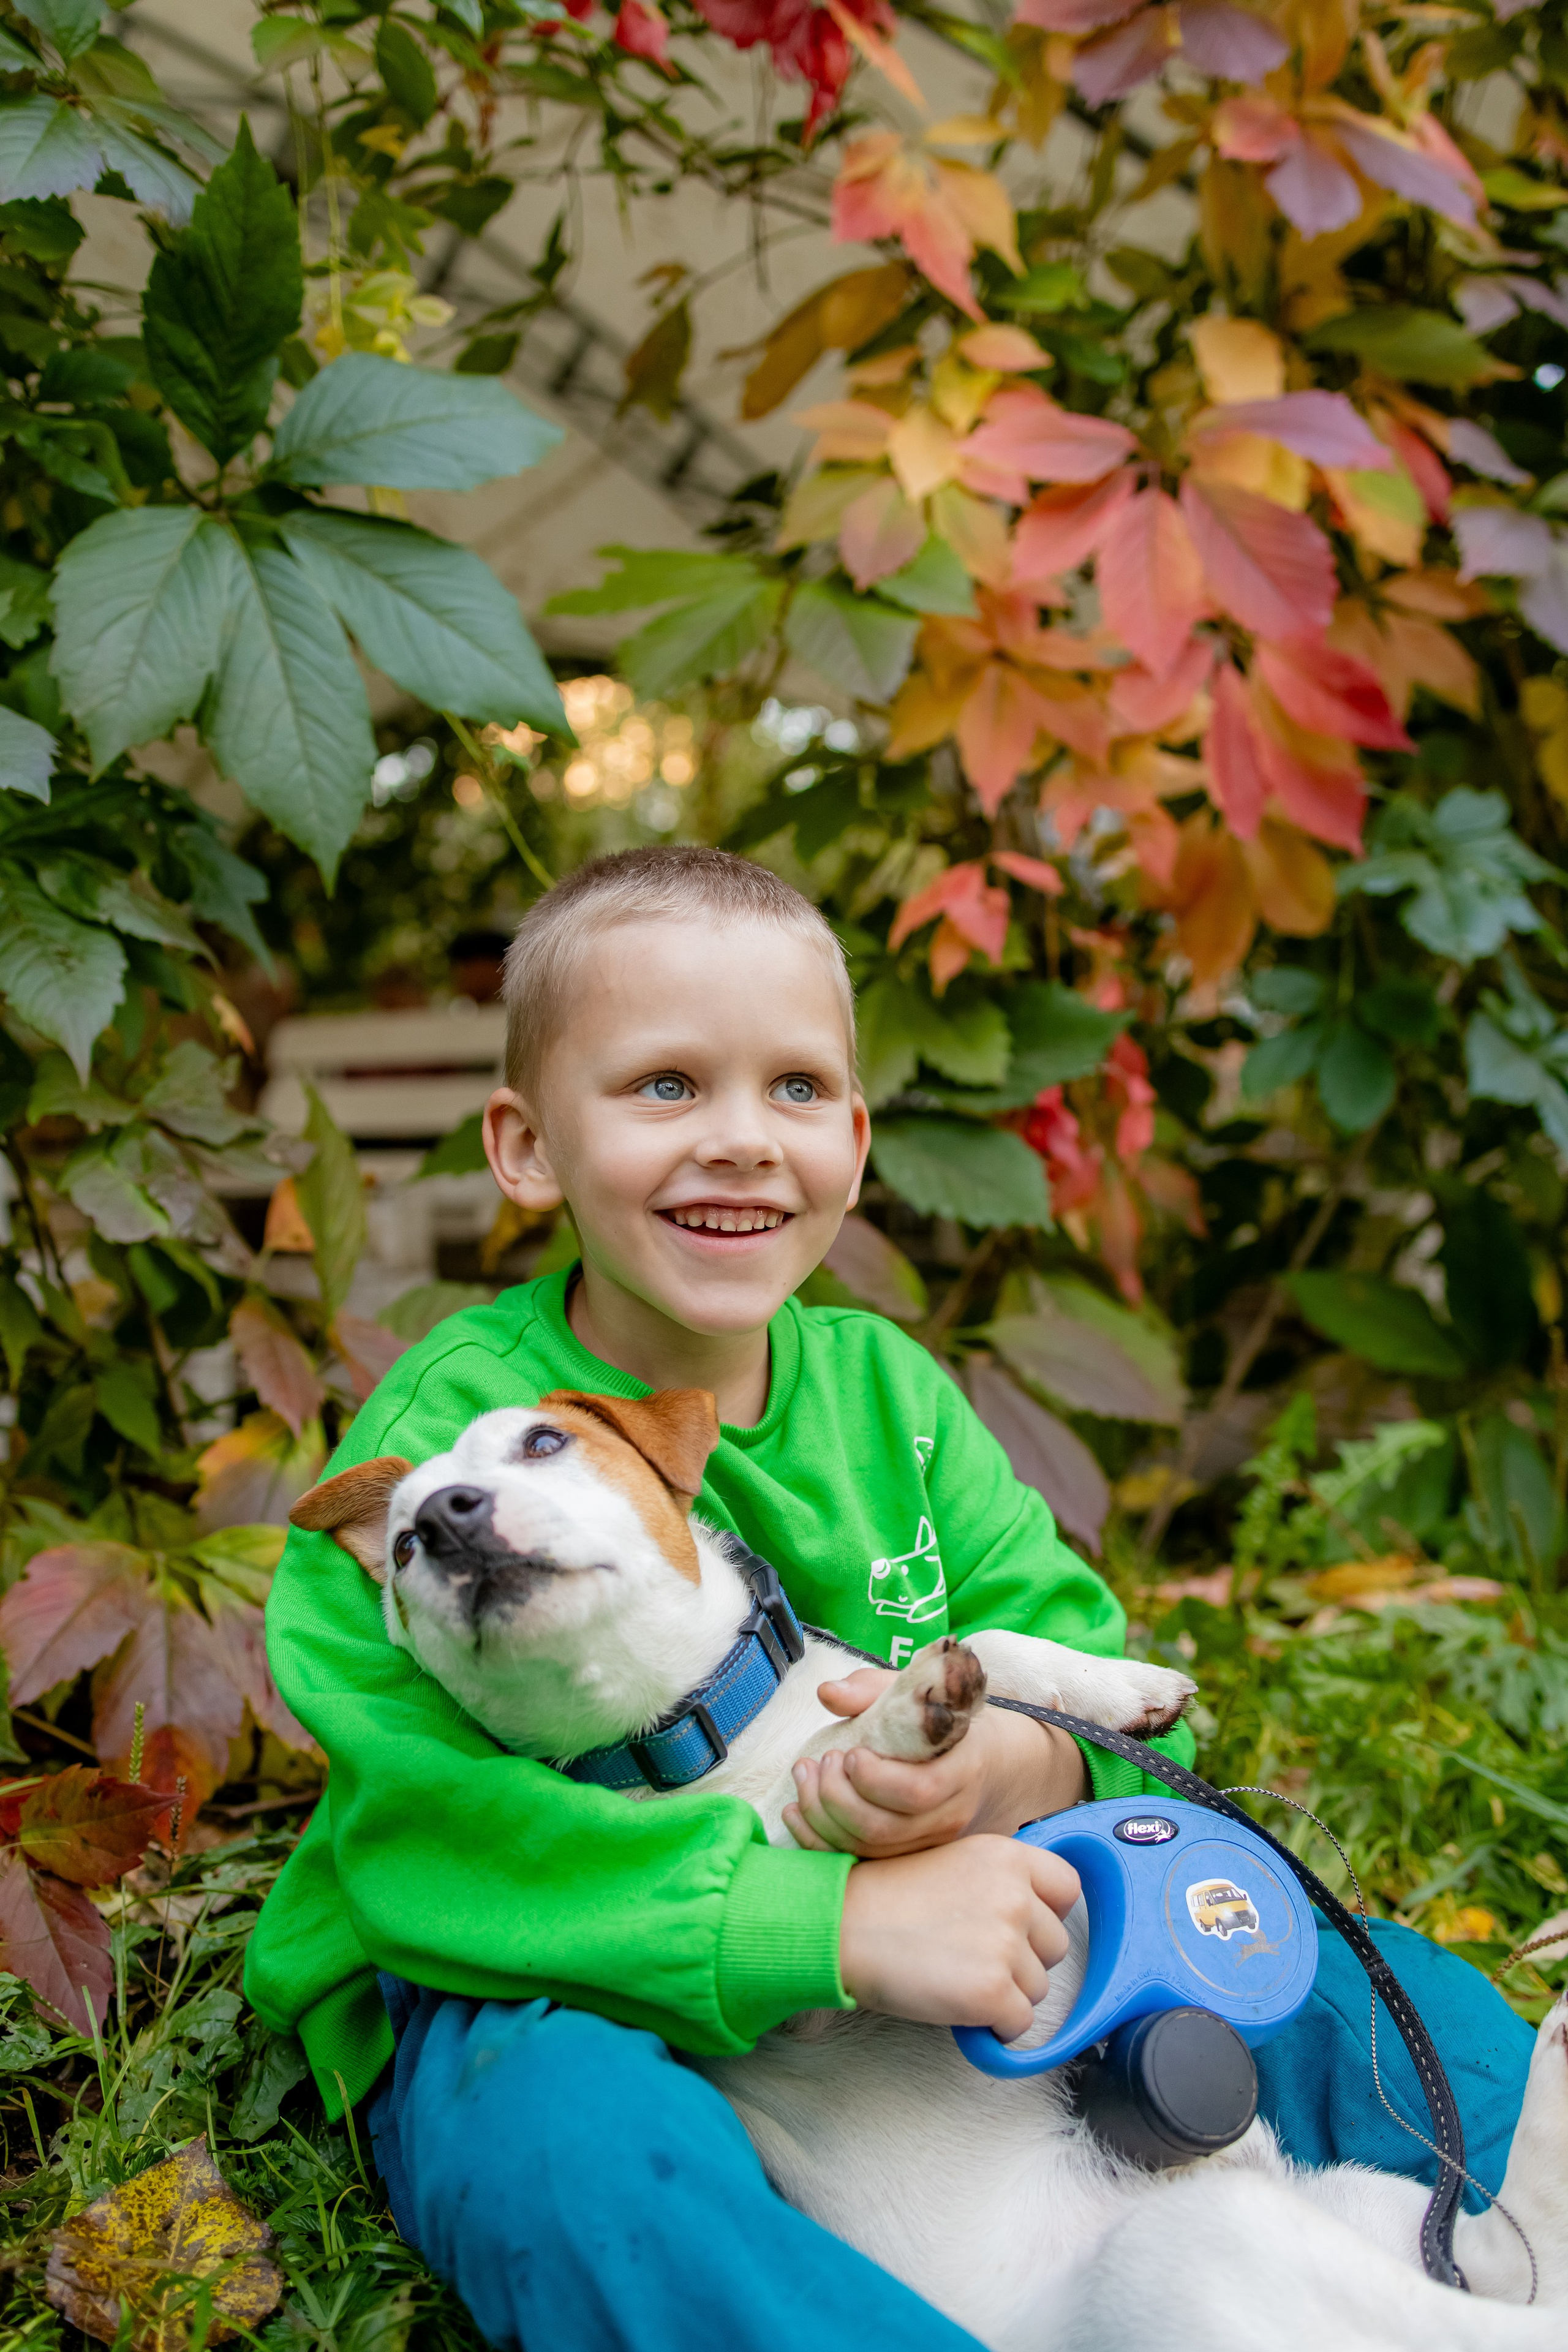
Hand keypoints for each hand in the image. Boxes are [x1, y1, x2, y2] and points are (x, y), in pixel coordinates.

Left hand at [783, 1667, 1086, 1857]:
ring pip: (869, 1851)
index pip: (919, 1791)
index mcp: (963, 1769)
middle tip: (818, 1762)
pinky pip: (860, 1862)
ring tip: (803, 1778)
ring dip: (821, 1818)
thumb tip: (826, 1693)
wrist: (994, 1765)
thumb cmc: (947, 1723)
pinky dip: (819, 1842)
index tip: (849, 1753)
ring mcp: (930, 1844)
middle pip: (885, 1828)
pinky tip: (795, 1814)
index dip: (875, 1779)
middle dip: (836, 1797)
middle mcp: (950, 1816)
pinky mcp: (908, 1857)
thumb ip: (873, 1689)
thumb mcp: (922, 1694)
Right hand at [838, 1836, 1080, 2039]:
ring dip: (1006, 1993)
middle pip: (1056, 1945)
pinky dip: (994, 2026)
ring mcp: (1007, 1944)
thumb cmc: (888, 1897)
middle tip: (973, 1956)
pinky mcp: (992, 1991)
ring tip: (957, 1977)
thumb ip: (999, 1882)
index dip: (1047, 1913)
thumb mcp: (954, 1862)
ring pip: (1038, 1988)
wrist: (843, 1926)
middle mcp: (1016, 1895)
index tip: (1021, 1927)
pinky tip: (959, 2005)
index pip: (1068, 1888)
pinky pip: (1019, 2023)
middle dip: (1024, 1959)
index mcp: (1007, 1857)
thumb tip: (1031, 1919)